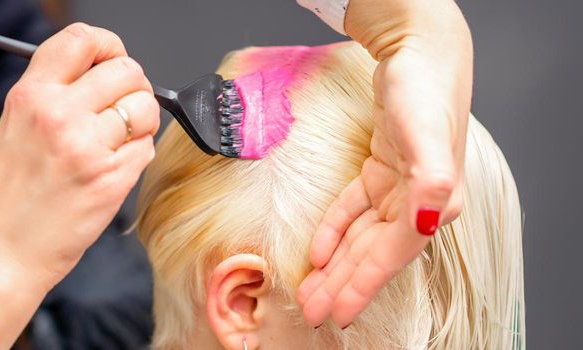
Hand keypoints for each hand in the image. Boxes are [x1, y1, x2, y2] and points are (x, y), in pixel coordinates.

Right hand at [0, 23, 159, 348]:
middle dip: (132, 88)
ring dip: (140, 123)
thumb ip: (55, 94)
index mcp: (30, 95)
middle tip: (120, 109)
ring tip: (114, 143)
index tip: (113, 59)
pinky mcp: (111, 179)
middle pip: (127, 70)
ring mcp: (87, 146)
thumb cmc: (5, 198)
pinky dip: (137, 156)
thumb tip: (102, 74)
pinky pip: (147, 148)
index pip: (81, 39)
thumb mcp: (15, 127)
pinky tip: (110, 170)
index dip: (108, 45)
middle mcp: (58, 114)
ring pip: (145, 107)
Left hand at [297, 0, 471, 327]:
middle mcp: (419, 201)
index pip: (390, 256)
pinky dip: (336, 230)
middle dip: (342, 286)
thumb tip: (429, 222)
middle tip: (311, 313)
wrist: (418, 51)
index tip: (336, 314)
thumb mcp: (427, 134)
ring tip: (311, 292)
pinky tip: (319, 251)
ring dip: (336, 266)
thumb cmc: (424, 90)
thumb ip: (433, 181)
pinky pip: (354, 210)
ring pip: (361, 238)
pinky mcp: (382, 170)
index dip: (362, 286)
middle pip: (372, 254)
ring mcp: (400, 187)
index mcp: (433, 202)